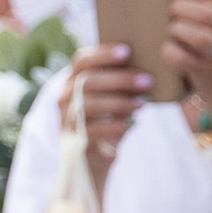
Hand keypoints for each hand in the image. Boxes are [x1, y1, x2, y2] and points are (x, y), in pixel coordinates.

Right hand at [64, 41, 148, 185]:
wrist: (93, 161)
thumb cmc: (108, 122)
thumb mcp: (114, 99)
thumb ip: (121, 83)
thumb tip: (147, 67)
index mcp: (73, 80)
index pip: (82, 60)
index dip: (103, 54)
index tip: (127, 51)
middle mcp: (64, 97)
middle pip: (89, 81)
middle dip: (120, 79)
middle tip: (147, 80)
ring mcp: (65, 119)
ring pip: (90, 104)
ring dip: (119, 102)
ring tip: (142, 103)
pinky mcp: (71, 140)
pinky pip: (92, 130)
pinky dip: (114, 125)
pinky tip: (132, 123)